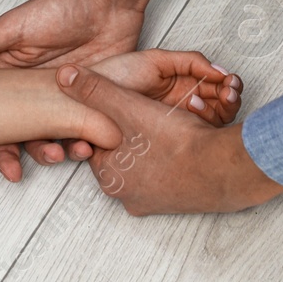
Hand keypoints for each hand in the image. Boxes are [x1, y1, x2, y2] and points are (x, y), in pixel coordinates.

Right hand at [0, 0, 163, 179]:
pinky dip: (82, 145)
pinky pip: (82, 133)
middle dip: (8, 158)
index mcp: (7, 78)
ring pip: (46, 140)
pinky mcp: (89, 105)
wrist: (107, 1)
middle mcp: (31, 95)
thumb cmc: (60, 7)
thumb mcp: (13, 25)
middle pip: (11, 136)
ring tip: (58, 153)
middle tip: (12, 173)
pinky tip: (86, 145)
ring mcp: (60, 103)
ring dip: (48, 154)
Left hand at [57, 64, 282, 215]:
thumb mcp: (127, 106)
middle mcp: (124, 194)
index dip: (113, 120)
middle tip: (153, 115)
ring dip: (155, 146)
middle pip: (121, 154)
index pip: (99, 140)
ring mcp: (150, 203)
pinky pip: (167, 177)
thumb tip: (63, 76)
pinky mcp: (175, 205)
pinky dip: (173, 161)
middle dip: (135, 133)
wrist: (219, 168)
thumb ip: (94, 90)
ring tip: (170, 127)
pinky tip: (182, 145)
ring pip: (145, 165)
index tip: (130, 108)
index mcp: (107, 174)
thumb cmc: (173, 139)